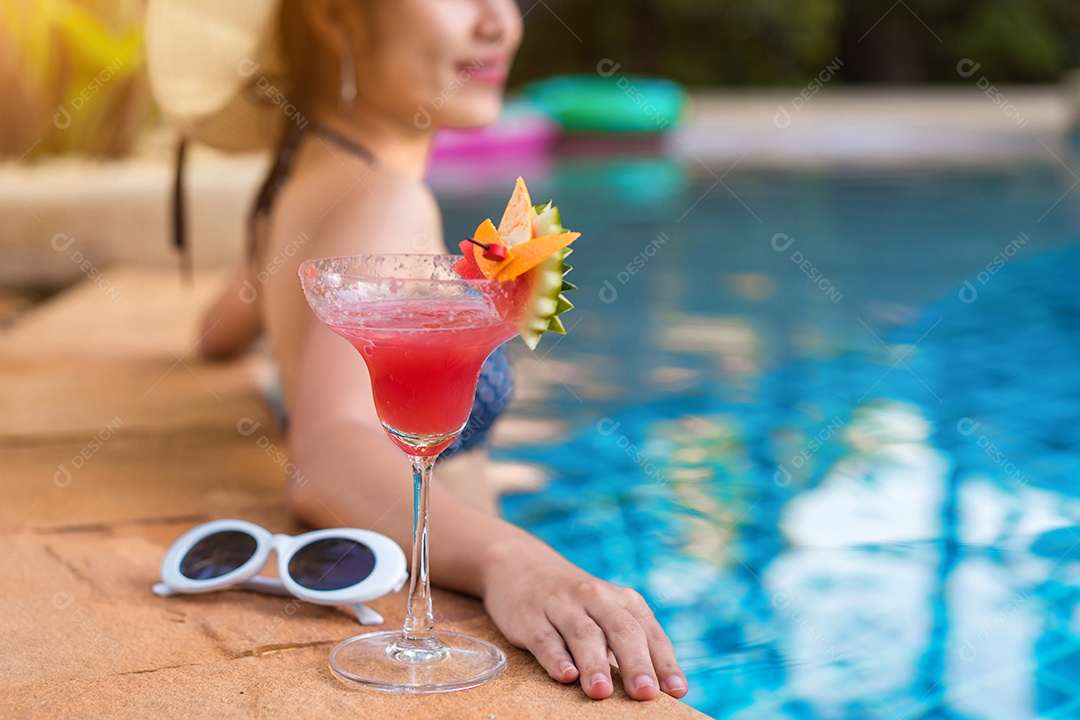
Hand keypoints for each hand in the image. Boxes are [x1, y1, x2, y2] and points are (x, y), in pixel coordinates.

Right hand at [481, 539, 687, 700]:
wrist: (521, 566)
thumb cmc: (577, 605)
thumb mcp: (607, 615)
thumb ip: (629, 648)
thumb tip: (657, 692)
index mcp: (622, 601)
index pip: (649, 632)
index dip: (664, 662)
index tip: (677, 691)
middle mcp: (595, 597)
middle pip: (620, 630)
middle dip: (635, 663)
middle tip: (645, 694)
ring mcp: (561, 605)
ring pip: (583, 634)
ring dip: (594, 663)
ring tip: (602, 692)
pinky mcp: (529, 616)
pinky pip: (544, 637)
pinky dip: (555, 657)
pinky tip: (565, 676)